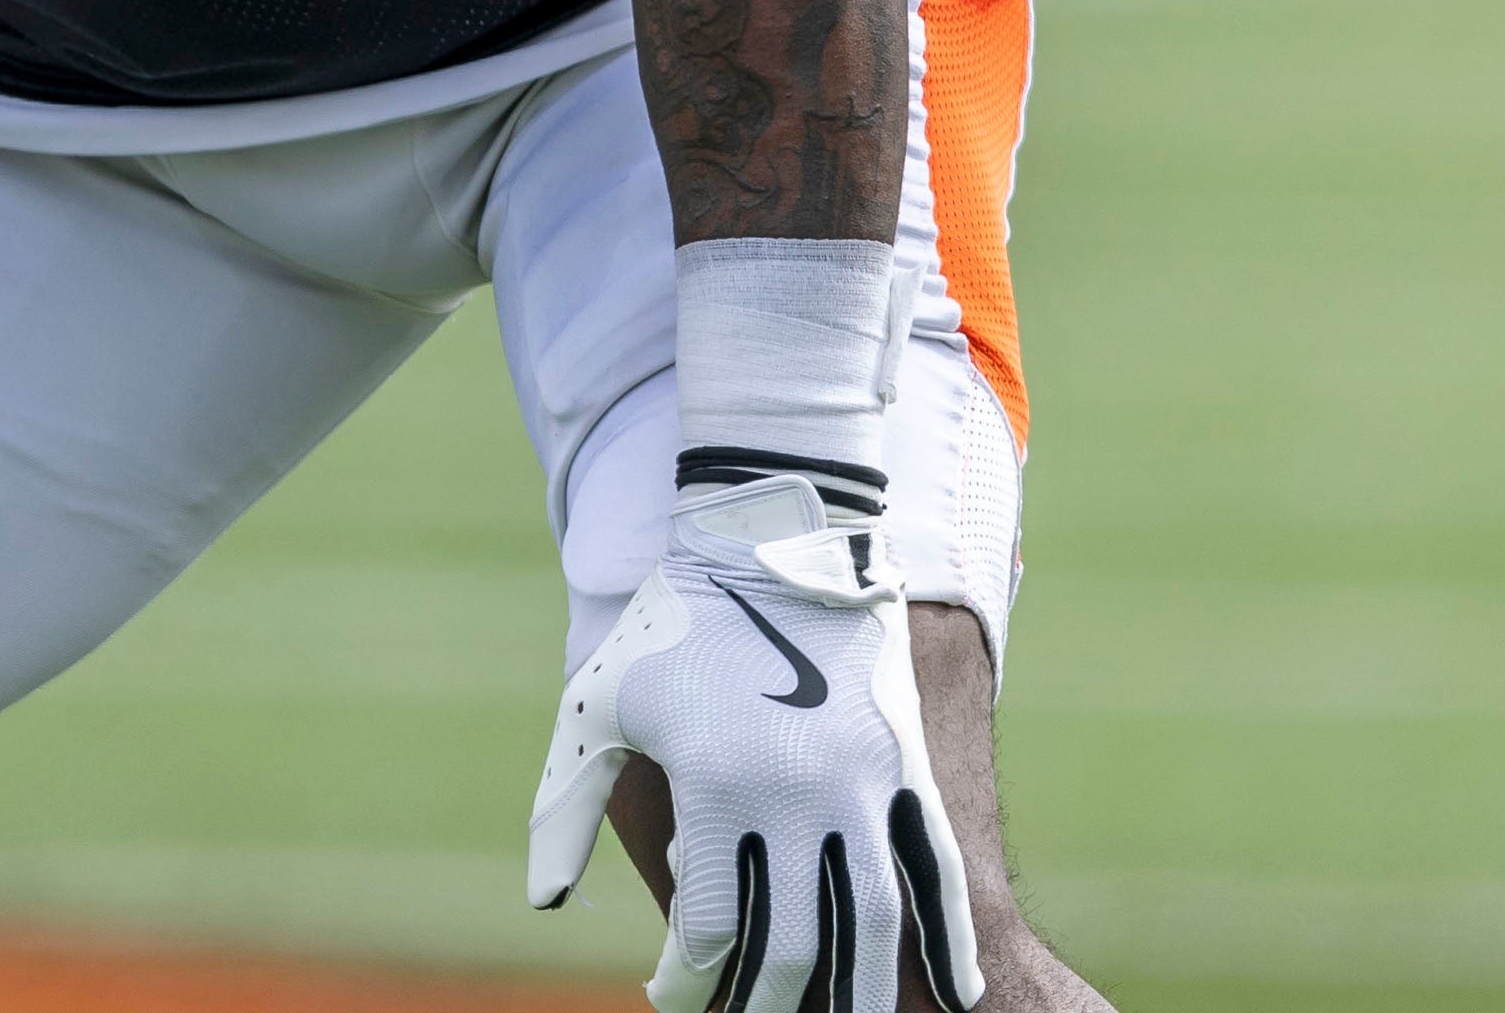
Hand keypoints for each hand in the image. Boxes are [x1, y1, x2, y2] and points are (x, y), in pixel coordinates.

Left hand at [531, 477, 979, 1012]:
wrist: (767, 538)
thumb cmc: (668, 629)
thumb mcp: (597, 708)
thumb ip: (568, 809)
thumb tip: (546, 900)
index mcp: (714, 785)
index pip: (709, 928)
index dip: (688, 980)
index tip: (670, 994)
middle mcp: (795, 794)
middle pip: (791, 945)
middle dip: (765, 1002)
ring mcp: (862, 782)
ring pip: (871, 925)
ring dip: (859, 996)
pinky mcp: (906, 765)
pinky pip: (938, 871)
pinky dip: (948, 941)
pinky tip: (957, 997)